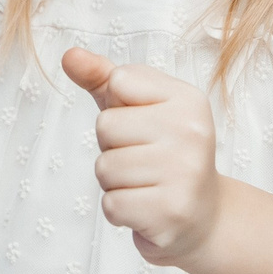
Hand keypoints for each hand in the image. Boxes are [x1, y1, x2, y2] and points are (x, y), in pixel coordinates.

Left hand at [64, 50, 224, 267]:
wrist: (203, 218)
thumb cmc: (161, 154)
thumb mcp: (136, 108)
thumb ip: (102, 78)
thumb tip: (69, 55)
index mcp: (188, 99)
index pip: (118, 81)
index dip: (119, 106)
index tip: (146, 126)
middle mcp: (192, 132)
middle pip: (105, 125)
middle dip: (113, 147)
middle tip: (145, 162)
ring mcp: (184, 174)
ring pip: (104, 167)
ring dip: (115, 181)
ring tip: (146, 184)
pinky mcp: (170, 212)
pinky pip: (111, 204)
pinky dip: (120, 210)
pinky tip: (146, 209)